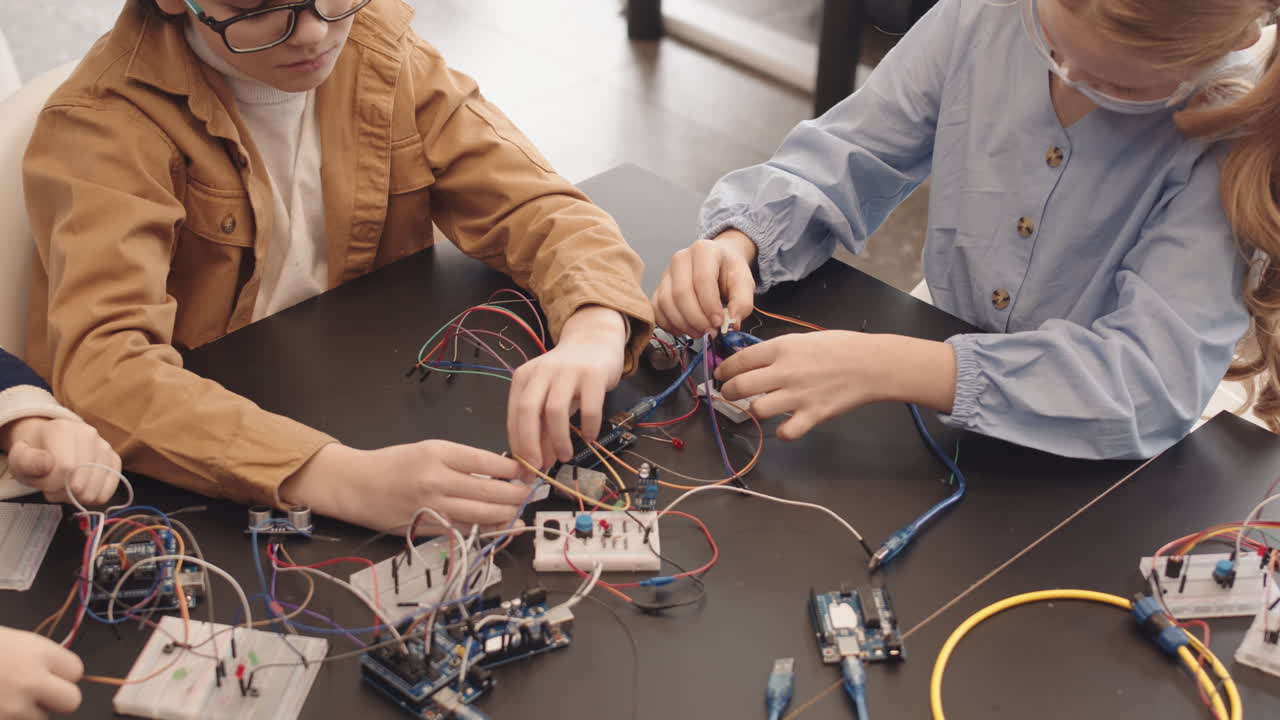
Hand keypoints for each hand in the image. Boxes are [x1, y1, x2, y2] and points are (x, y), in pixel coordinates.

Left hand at [0, 418, 120, 504]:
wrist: (48, 443)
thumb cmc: (34, 454)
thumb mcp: (19, 458)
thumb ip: (26, 462)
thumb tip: (46, 465)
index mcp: (63, 430)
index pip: (65, 467)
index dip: (51, 484)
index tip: (43, 485)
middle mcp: (89, 434)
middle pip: (81, 481)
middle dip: (63, 493)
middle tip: (54, 488)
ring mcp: (105, 447)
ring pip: (94, 489)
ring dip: (77, 497)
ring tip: (67, 489)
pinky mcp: (114, 460)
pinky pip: (108, 491)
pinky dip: (93, 498)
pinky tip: (82, 491)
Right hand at [0, 627, 82, 718]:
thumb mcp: (21, 642)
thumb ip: (47, 659)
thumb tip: (62, 675)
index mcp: (40, 654)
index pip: (77, 671)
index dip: (65, 673)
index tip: (52, 673)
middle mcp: (32, 682)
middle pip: (72, 701)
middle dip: (59, 698)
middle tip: (40, 692)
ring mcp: (14, 707)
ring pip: (42, 718)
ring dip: (30, 710)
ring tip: (8, 694)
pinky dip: (10, 716)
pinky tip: (1, 702)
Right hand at [280, 440, 531, 533]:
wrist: (356, 485)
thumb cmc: (394, 464)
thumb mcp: (428, 449)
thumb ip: (462, 460)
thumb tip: (500, 471)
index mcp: (438, 453)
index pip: (487, 462)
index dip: (514, 469)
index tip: (527, 470)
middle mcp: (437, 480)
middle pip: (490, 491)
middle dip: (517, 494)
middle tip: (530, 493)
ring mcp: (433, 507)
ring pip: (483, 514)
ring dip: (508, 514)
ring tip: (521, 510)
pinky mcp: (429, 529)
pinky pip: (467, 531)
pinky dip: (489, 530)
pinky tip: (505, 528)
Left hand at [507, 305, 627, 474]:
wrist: (594, 340)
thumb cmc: (568, 374)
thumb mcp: (549, 397)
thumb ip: (542, 428)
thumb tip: (539, 463)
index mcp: (524, 377)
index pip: (514, 415)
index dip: (518, 445)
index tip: (525, 468)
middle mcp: (542, 372)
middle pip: (528, 411)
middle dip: (530, 444)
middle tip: (539, 468)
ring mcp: (567, 371)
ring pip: (555, 410)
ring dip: (559, 440)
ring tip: (565, 456)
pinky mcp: (593, 374)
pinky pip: (589, 407)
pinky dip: (588, 427)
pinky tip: (589, 437)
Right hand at [652, 230, 756, 336]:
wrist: (717, 263)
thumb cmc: (729, 271)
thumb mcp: (744, 282)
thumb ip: (743, 302)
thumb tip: (732, 324)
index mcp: (704, 250)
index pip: (702, 280)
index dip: (709, 305)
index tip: (719, 323)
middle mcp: (680, 258)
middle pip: (681, 293)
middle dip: (696, 318)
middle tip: (710, 332)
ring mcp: (666, 273)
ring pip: (666, 303)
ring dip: (683, 324)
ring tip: (700, 332)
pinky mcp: (659, 288)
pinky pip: (657, 310)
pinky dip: (669, 325)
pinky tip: (685, 329)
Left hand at [717, 332, 956, 440]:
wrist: (871, 364)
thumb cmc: (840, 347)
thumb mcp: (803, 339)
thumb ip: (778, 351)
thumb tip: (753, 361)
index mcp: (781, 349)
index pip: (739, 360)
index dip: (724, 369)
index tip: (720, 374)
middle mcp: (785, 372)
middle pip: (740, 386)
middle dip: (727, 392)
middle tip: (729, 393)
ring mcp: (798, 395)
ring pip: (757, 410)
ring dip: (754, 410)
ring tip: (758, 407)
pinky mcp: (813, 415)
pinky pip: (786, 432)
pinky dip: (783, 432)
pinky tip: (785, 425)